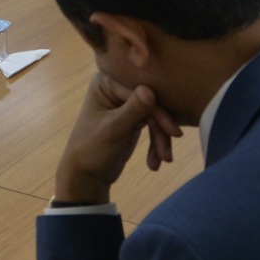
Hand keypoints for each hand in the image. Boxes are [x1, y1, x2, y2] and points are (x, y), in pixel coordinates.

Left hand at [54, 72, 181, 204]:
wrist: (87, 176)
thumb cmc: (92, 149)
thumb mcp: (113, 130)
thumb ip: (132, 110)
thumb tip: (150, 90)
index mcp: (105, 83)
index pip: (139, 92)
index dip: (158, 112)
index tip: (173, 132)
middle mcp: (116, 89)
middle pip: (150, 103)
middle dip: (161, 129)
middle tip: (169, 153)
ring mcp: (126, 104)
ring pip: (155, 116)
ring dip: (160, 139)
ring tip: (164, 160)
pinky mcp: (135, 119)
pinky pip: (154, 126)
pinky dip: (156, 144)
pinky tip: (154, 163)